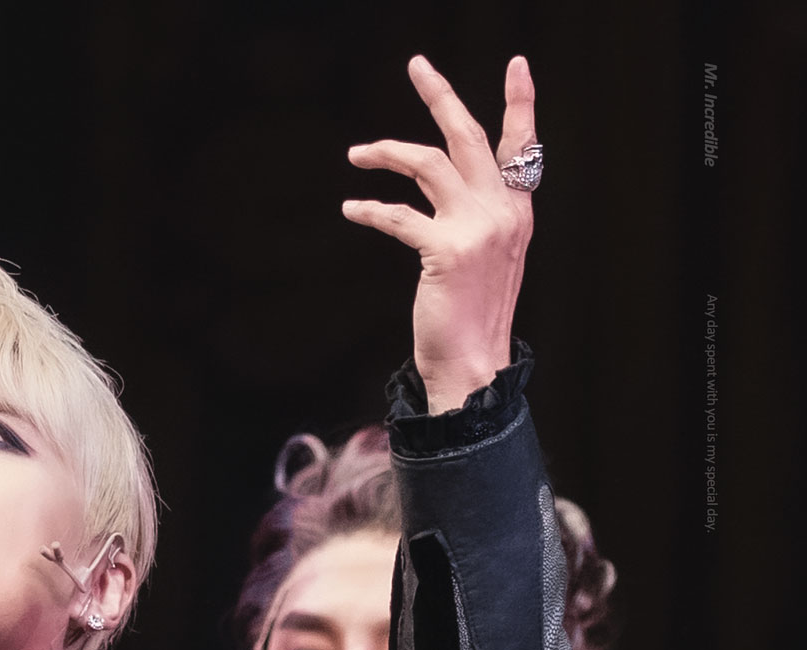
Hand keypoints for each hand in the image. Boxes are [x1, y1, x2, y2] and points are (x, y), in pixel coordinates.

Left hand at [344, 55, 535, 414]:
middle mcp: (504, 211)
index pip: (523, 145)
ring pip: (427, 163)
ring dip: (386, 151)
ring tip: (356, 152)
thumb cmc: (472, 313)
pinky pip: (398, 215)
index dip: (520, 102)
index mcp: (517, 210)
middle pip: (469, 136)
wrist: (473, 362)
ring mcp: (477, 228)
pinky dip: (370, 209)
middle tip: (417, 64)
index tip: (516, 62)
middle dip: (440, 96)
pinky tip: (351, 208)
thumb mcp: (485, 257)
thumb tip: (443, 186)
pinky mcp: (445, 249)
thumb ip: (476, 217)